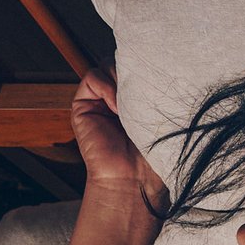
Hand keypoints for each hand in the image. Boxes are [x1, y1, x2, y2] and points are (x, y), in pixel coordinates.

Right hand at [69, 70, 167, 213]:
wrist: (134, 181)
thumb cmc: (154, 158)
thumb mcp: (161, 120)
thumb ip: (156, 93)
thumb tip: (159, 65)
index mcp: (138, 102)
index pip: (140, 69)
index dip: (147, 67)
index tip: (161, 76)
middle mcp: (117, 99)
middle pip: (123, 62)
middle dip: (135, 70)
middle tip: (147, 89)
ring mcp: (99, 101)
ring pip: (108, 66)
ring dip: (122, 79)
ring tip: (134, 104)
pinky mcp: (83, 105)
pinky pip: (93, 78)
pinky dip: (107, 87)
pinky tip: (118, 109)